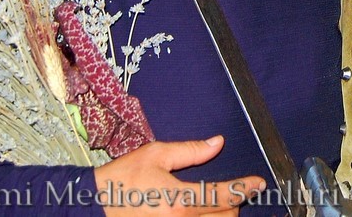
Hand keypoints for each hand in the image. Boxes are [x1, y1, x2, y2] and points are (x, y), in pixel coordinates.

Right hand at [95, 136, 265, 215]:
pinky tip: (203, 213)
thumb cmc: (122, 179)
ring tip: (217, 204)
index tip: (258, 183)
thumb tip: (217, 143)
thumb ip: (190, 151)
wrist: (94, 206)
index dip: (245, 188)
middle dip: (233, 203)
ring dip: (221, 216)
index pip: (224, 195)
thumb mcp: (155, 155)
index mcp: (180, 200)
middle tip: (232, 191)